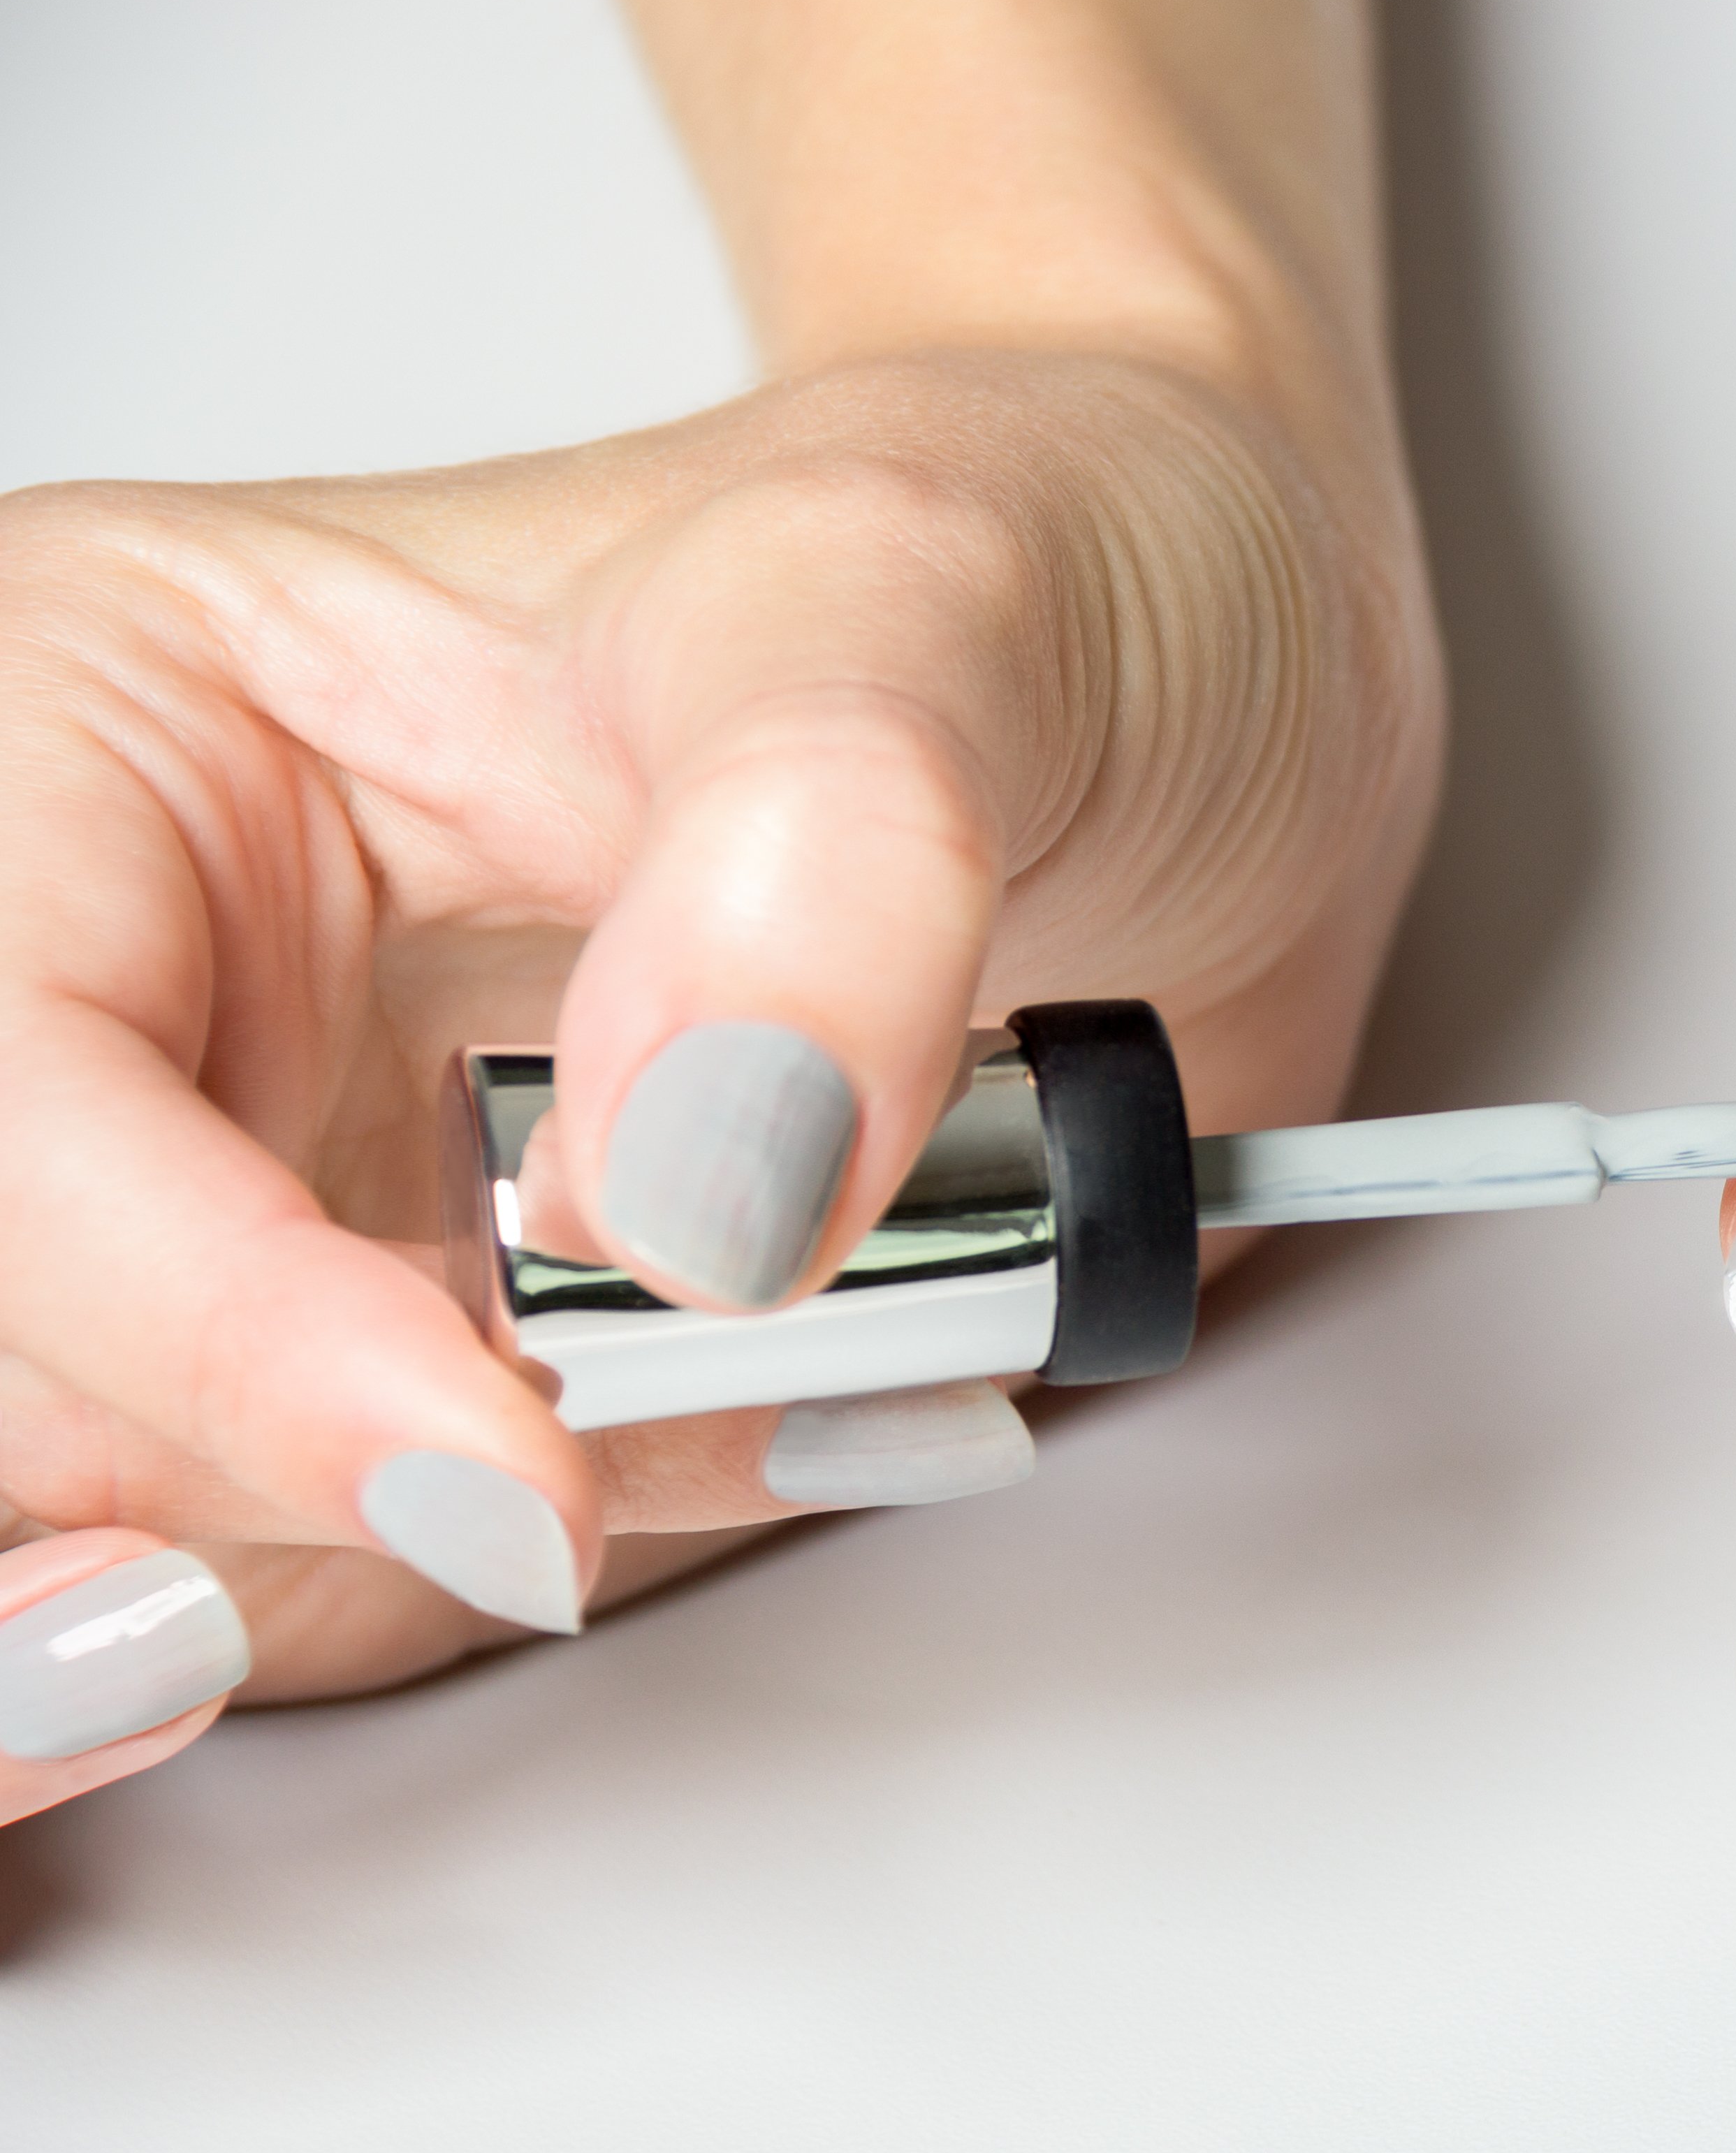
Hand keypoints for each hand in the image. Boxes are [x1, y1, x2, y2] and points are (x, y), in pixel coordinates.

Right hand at [0, 345, 1434, 1756]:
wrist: (1199, 693)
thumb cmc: (1034, 565)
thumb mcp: (945, 604)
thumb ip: (824, 858)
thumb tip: (695, 1182)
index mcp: (102, 728)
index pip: (4, 1094)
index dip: (205, 1324)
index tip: (511, 1462)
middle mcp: (121, 989)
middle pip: (25, 1372)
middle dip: (283, 1475)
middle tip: (596, 1479)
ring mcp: (240, 1199)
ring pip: (127, 1526)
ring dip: (404, 1568)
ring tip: (749, 1409)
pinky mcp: (385, 1366)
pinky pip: (332, 1586)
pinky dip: (517, 1582)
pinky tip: (753, 1438)